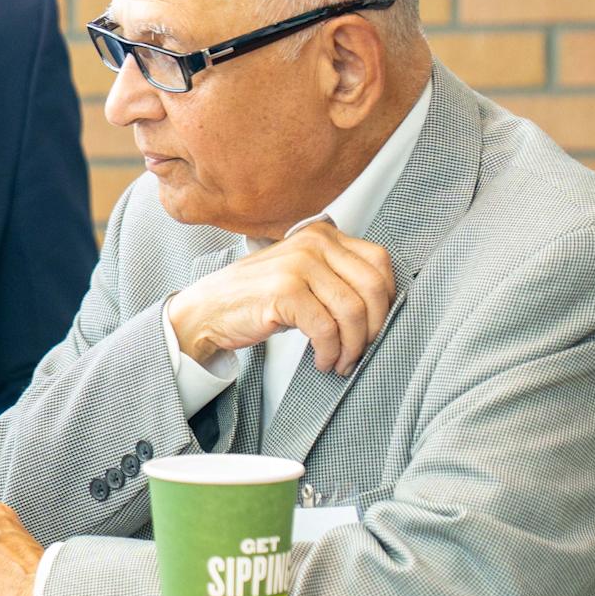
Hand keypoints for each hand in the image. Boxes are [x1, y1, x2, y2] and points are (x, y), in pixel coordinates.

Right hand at [164, 219, 394, 377]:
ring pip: (352, 312)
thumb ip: (336, 276)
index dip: (386, 299)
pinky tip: (322, 360)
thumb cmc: (256, 297)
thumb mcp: (301, 274)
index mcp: (322, 234)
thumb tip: (380, 307)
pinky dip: (329, 352)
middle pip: (372, 288)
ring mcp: (298, 265)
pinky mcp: (286, 291)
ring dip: (352, 346)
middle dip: (373, 328)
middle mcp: (313, 243)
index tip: (375, 323)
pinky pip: (326, 329)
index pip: (379, 262)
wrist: (208, 310)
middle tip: (361, 349)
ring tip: (340, 361)